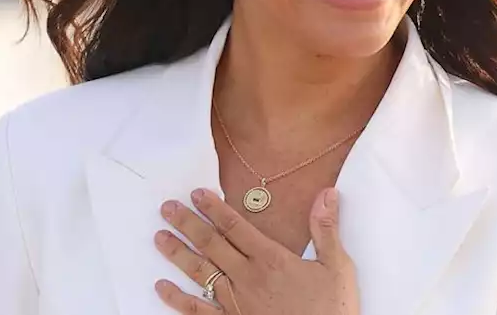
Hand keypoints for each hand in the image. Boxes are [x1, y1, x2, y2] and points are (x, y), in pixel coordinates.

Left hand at [154, 188, 359, 314]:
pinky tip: (162, 287)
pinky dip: (177, 299)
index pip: (235, 227)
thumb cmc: (330, 310)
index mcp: (271, 259)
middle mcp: (247, 277)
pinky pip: (197, 310)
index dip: (214, 208)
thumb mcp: (337, 267)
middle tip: (167, 207)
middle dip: (187, 223)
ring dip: (177, 253)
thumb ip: (326, 230)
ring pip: (200, 272)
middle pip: (211, 244)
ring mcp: (235, 302)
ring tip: (159, 237)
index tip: (196, 194)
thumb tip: (327, 194)